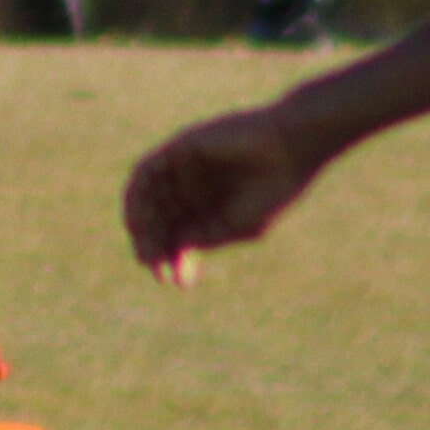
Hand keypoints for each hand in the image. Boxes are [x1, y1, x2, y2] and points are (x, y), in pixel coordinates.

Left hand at [122, 107, 326, 274]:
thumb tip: (171, 262)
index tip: (170, 281)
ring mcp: (182, 168)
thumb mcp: (235, 226)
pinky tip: (140, 219)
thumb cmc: (272, 190)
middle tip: (152, 265)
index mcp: (207, 209)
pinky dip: (139, 195)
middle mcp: (190, 188)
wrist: (290, 149)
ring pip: (148, 198)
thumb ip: (201, 239)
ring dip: (141, 224)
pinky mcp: (178, 148)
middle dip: (153, 245)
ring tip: (146, 246)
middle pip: (158, 220)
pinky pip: (147, 171)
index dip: (170, 259)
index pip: (177, 236)